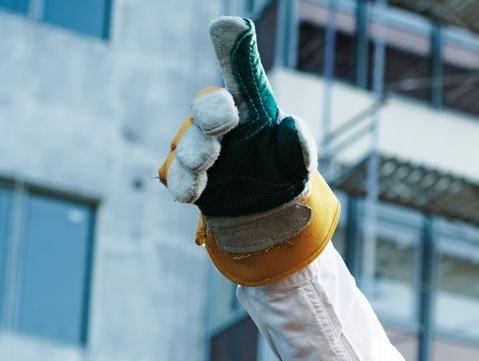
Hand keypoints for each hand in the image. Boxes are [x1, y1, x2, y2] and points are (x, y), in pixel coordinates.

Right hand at [157, 17, 337, 283]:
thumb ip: (297, 141)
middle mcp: (217, 124)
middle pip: (206, 109)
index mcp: (245, 106)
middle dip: (211, 111)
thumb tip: (291, 125)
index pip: (239, 72)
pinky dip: (186, 184)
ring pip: (189, 147)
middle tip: (225, 111)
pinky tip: (192, 191)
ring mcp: (199, 153)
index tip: (232, 27)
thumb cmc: (281, 173)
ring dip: (198, 152)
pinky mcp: (190, 185)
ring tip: (208, 159)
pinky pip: (181, 181)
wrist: (273, 217)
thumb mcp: (296, 156)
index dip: (233, 47)